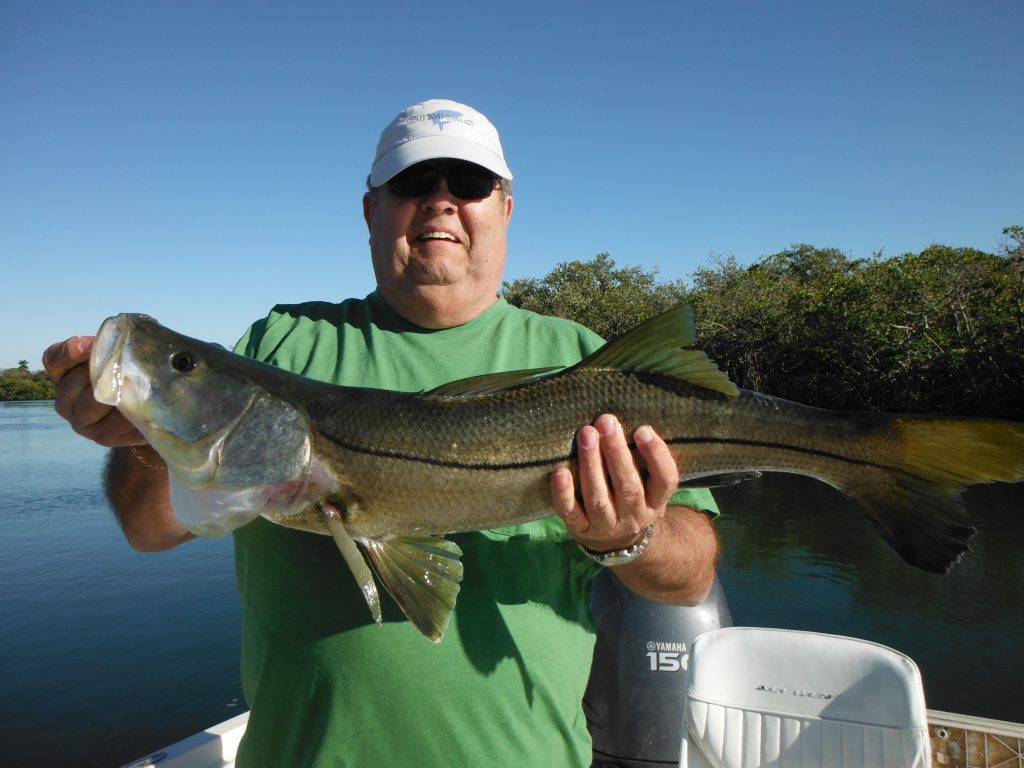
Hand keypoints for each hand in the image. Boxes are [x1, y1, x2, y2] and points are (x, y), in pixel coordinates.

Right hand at [42, 335, 141, 446]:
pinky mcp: (100, 436)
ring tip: (135, 386)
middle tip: (126, 367)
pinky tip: (139, 407)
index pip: (55, 359)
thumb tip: (126, 336)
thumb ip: (116, 345)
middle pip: (76, 382)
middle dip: (102, 373)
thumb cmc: (131, 375)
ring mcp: (80, 420)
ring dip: (115, 394)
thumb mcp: (122, 355)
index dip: (69, 351)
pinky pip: (113, 423)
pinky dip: (128, 413)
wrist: (151, 411)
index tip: (89, 344)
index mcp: (63, 373)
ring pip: (91, 404)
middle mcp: (65, 398)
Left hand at [551, 414, 679, 553]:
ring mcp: (607, 525)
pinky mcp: (581, 529)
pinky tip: (560, 472)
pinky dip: (564, 493)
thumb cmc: (630, 495)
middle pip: (628, 486)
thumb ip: (640, 458)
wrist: (615, 540)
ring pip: (599, 498)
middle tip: (606, 422)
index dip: (656, 455)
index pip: (665, 480)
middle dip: (616, 452)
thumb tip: (621, 420)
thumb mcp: (646, 482)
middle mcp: (635, 515)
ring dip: (591, 465)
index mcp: (656, 500)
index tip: (643, 430)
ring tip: (586, 435)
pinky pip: (571, 512)